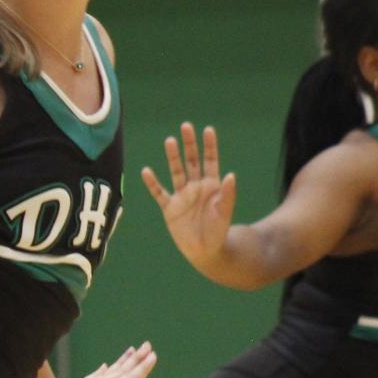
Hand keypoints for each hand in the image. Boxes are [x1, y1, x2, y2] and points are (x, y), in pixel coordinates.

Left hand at [52, 343, 156, 377]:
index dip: (143, 368)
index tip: (153, 354)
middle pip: (123, 370)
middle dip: (136, 359)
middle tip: (147, 345)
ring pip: (111, 370)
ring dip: (122, 361)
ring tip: (131, 350)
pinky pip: (95, 376)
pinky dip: (103, 370)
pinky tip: (104, 366)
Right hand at [142, 124, 237, 270]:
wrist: (205, 251)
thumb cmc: (219, 231)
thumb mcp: (225, 212)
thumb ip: (228, 194)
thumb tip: (231, 175)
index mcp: (212, 185)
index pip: (210, 161)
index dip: (209, 146)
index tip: (207, 129)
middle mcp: (196, 187)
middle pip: (192, 160)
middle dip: (189, 144)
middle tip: (186, 126)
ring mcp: (181, 196)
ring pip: (176, 172)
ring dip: (173, 157)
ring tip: (169, 141)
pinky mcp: (169, 208)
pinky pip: (159, 193)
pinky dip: (153, 183)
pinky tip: (146, 171)